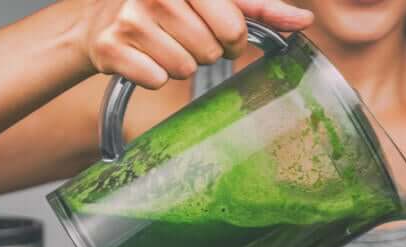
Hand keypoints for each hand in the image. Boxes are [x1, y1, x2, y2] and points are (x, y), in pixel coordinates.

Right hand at [74, 0, 312, 89]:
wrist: (101, 23)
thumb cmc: (166, 9)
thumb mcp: (211, 0)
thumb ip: (258, 9)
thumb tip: (304, 20)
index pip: (233, 24)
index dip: (232, 38)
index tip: (220, 32)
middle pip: (210, 50)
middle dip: (205, 52)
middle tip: (186, 39)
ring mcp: (130, 18)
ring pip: (184, 68)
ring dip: (180, 65)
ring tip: (163, 46)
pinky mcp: (111, 48)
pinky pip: (157, 79)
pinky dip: (154, 76)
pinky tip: (144, 59)